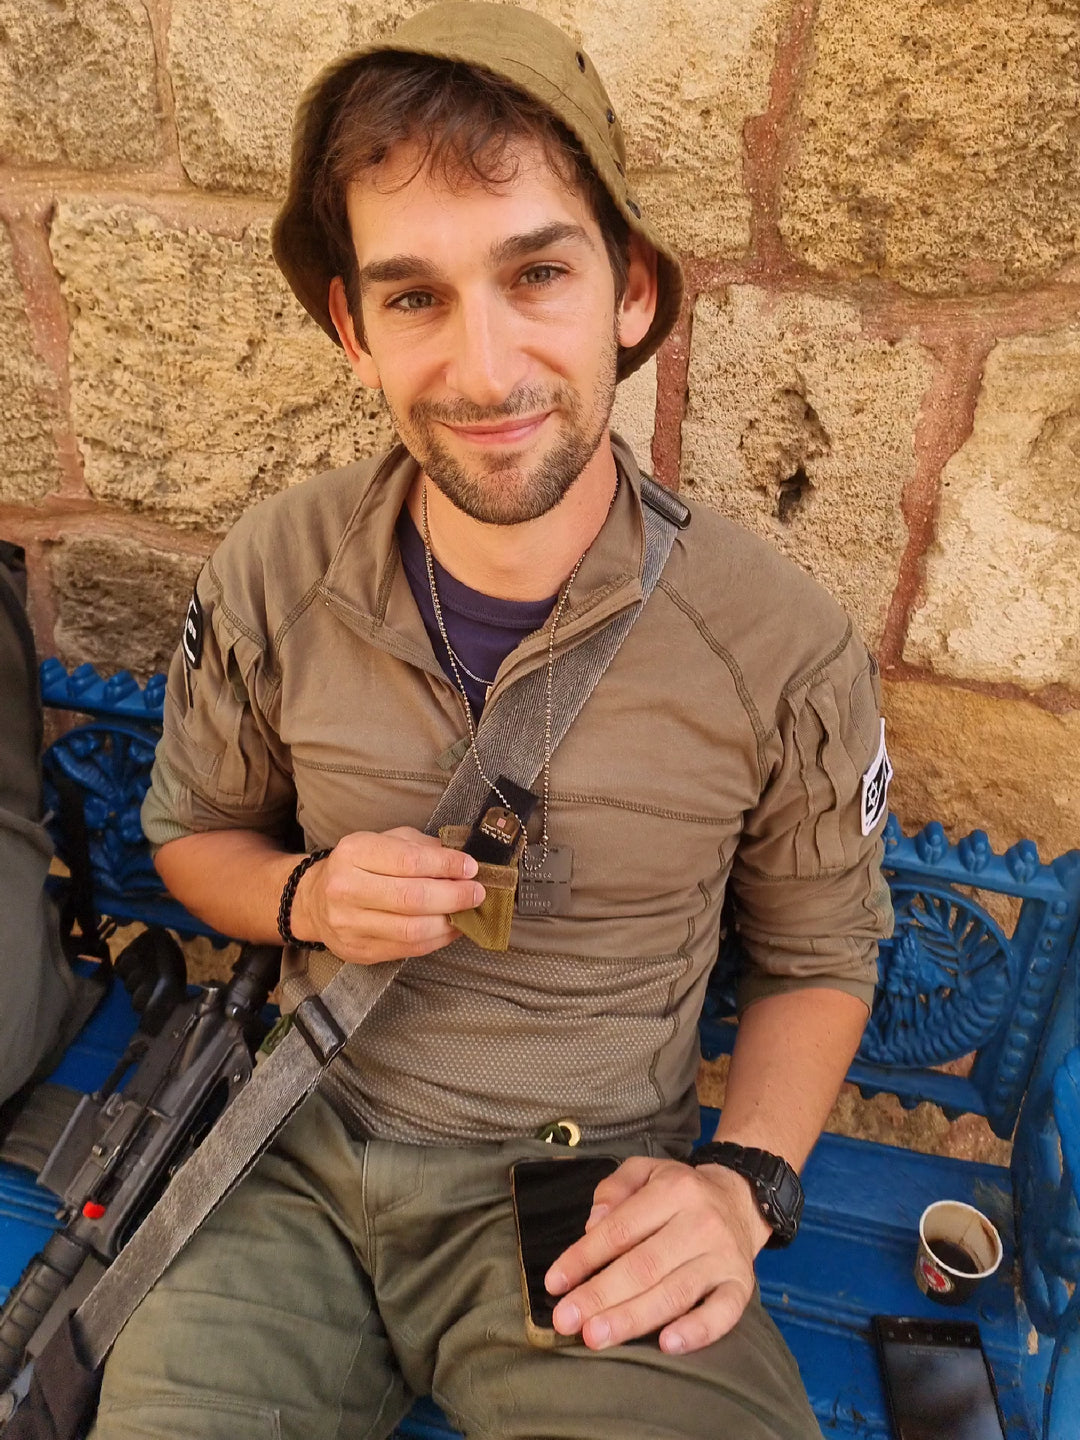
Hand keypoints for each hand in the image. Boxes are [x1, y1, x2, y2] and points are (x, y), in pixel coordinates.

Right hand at [289, 826, 483, 963]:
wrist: (316, 900)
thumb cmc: (359, 866)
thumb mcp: (384, 841)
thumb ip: (420, 847)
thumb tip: (461, 859)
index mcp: (354, 853)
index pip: (409, 861)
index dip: (446, 865)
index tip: (470, 867)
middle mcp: (346, 889)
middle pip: (412, 898)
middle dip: (454, 896)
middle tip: (477, 892)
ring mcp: (349, 924)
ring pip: (412, 929)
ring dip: (449, 922)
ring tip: (468, 912)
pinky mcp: (359, 951)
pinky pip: (408, 949)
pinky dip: (437, 940)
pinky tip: (451, 928)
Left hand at [545, 1156, 770, 1354]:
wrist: (740, 1199)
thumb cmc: (680, 1191)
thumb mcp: (645, 1171)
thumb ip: (614, 1188)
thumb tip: (592, 1224)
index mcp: (673, 1191)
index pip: (620, 1229)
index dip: (584, 1257)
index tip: (554, 1283)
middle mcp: (701, 1222)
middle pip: (644, 1266)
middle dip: (601, 1295)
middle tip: (566, 1321)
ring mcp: (723, 1256)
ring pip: (675, 1293)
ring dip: (632, 1318)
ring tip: (596, 1336)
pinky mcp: (741, 1285)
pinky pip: (722, 1313)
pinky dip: (697, 1331)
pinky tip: (666, 1344)